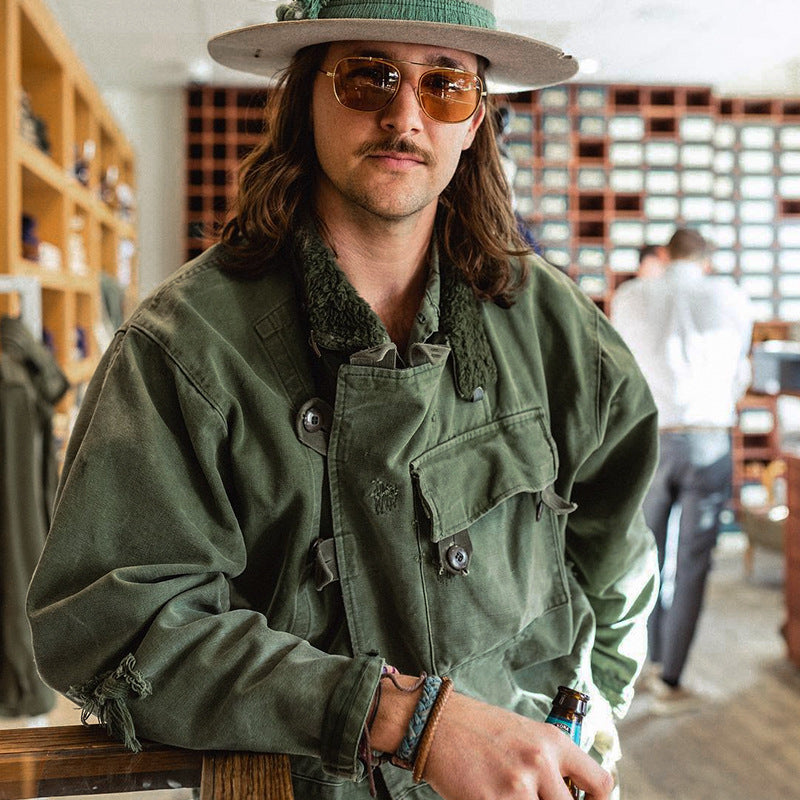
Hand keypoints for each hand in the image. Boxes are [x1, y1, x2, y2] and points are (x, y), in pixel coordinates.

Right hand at [421, 691, 613, 799]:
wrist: (437, 723)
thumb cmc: (480, 728)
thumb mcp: (525, 734)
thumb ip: (550, 761)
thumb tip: (567, 793)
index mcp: (553, 741)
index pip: (601, 783)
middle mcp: (540, 762)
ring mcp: (517, 786)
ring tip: (510, 796)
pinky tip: (493, 798)